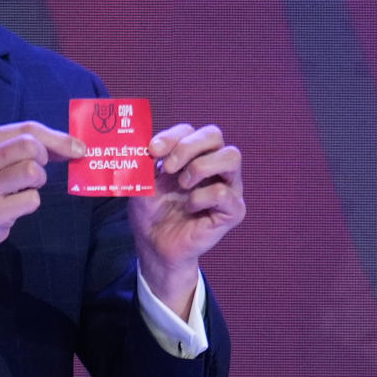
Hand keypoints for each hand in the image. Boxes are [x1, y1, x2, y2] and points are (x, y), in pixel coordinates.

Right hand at [0, 121, 85, 298]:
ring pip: (32, 171)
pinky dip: (31, 203)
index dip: (59, 139)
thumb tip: (71, 145)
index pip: (27, 129)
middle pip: (30, 146)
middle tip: (38, 172)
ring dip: (38, 182)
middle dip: (45, 158)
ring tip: (24, 189)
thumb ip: (23, 147)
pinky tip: (15, 206)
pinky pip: (31, 200)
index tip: (78, 148)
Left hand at [130, 123, 244, 315]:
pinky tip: (190, 208)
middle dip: (187, 147)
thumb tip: (147, 146)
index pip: (190, 131)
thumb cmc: (152, 210)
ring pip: (231, 157)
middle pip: (215, 135)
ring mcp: (228, 187)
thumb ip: (146, 161)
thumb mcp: (143, 181)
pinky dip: (202, 198)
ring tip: (183, 185)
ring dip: (201, 166)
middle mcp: (215, 166)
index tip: (151, 151)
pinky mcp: (233, 211)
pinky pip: (224, 194)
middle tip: (167, 167)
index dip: (171, 137)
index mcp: (193, 155)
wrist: (154, 245)